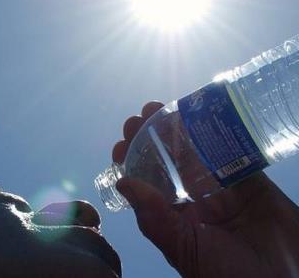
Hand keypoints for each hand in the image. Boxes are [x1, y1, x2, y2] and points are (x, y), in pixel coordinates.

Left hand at [113, 101, 298, 277]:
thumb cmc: (230, 273)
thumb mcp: (184, 249)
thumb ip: (154, 219)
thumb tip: (122, 182)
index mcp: (175, 216)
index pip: (148, 184)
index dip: (133, 163)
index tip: (121, 145)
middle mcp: (194, 198)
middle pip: (168, 162)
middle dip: (150, 139)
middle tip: (137, 119)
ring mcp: (221, 186)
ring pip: (195, 151)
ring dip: (176, 130)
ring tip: (158, 109)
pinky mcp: (248, 178)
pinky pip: (230, 150)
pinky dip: (214, 133)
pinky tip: (198, 116)